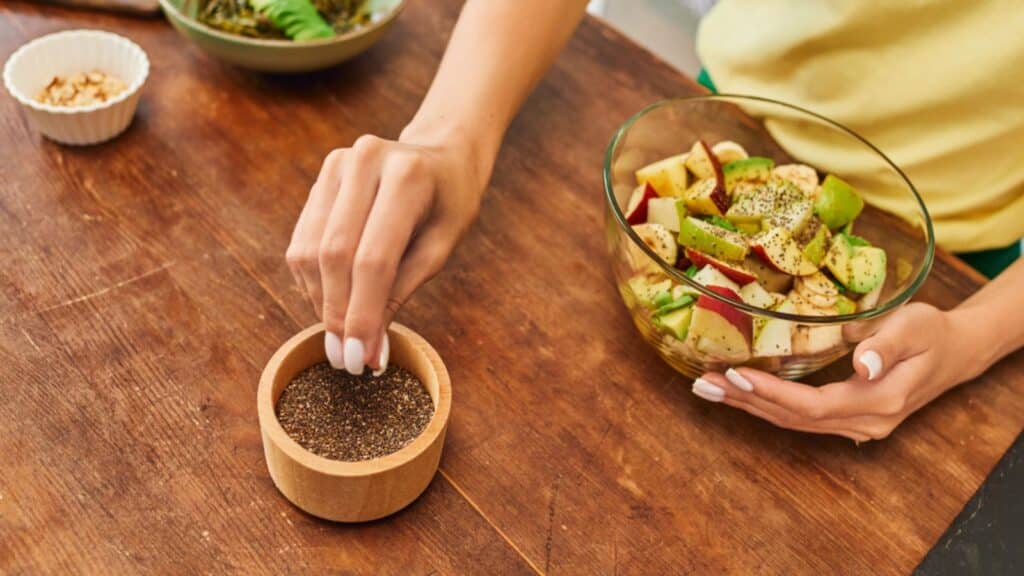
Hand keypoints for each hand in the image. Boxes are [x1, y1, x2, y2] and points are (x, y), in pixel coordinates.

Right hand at [286, 131, 485, 374]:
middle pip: (334, 255)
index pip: (373, 259)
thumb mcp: (441, 248)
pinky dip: (312, 281)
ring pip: (309, 251)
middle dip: (337, 315)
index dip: (362, 315)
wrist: (442, 154)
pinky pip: (302, 241)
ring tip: (342, 333)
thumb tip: (368, 353)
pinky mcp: (321, 177)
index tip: (360, 360)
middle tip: (345, 360)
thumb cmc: (450, 204)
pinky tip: (334, 301)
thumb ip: (401, 293)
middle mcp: (365, 161)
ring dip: (320, 302)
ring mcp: (336, 165)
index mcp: (407, 177)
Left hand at [691, 303, 983, 441]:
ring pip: (792, 422)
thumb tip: (863, 365)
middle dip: (745, 402)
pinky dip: (766, 406)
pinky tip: (739, 394)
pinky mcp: (848, 419)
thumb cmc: (932, 331)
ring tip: (708, 390)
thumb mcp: (915, 327)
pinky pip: (799, 418)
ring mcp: (856, 426)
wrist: (956, 352)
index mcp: (880, 400)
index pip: (813, 405)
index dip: (772, 394)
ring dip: (748, 406)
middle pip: (793, 419)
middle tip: (703, 385)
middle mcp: (865, 422)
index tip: (738, 377)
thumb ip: (887, 346)